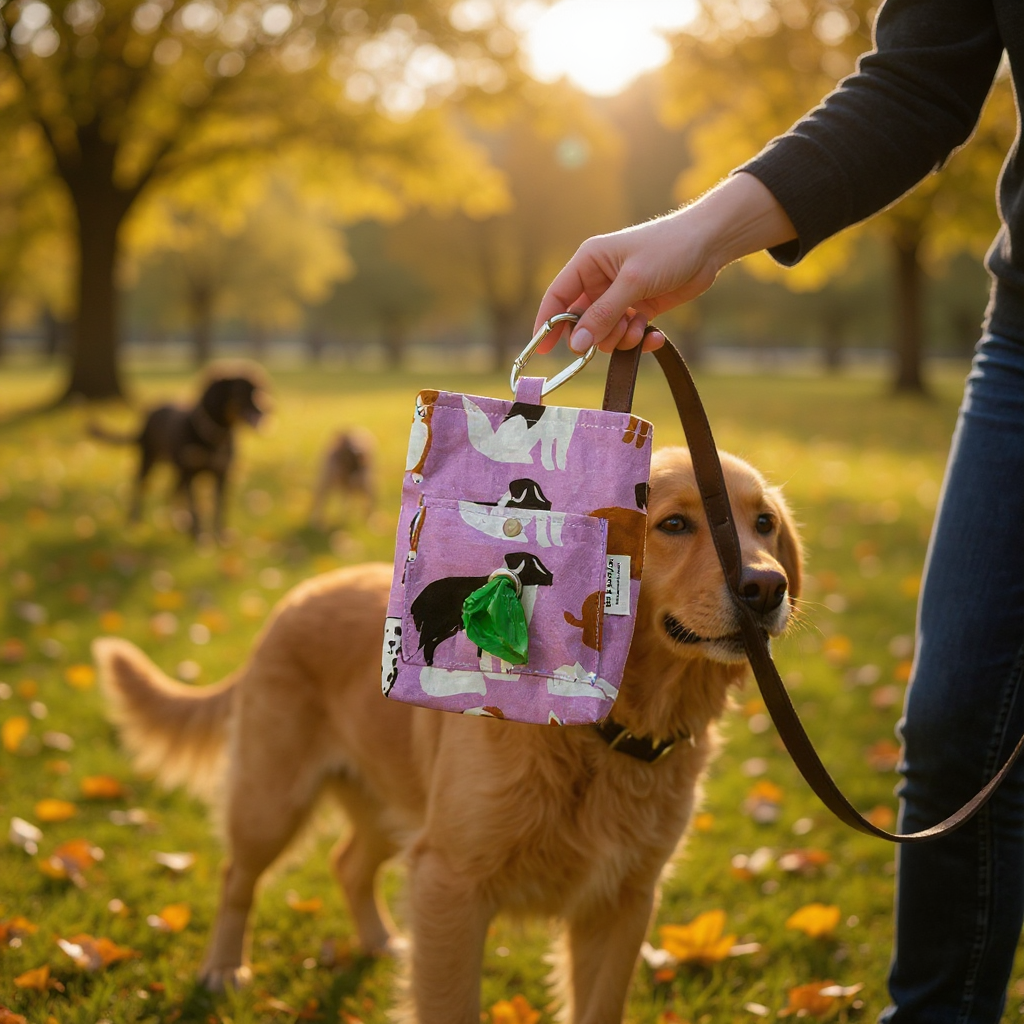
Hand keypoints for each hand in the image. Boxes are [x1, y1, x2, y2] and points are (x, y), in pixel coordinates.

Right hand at [533, 173, 796, 353]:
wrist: (710, 244)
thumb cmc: (669, 249)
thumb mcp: (633, 282)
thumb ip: (603, 314)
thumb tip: (576, 344)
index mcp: (589, 262)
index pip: (557, 297)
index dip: (547, 323)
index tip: (542, 350)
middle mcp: (600, 279)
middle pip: (581, 321)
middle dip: (595, 334)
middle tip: (614, 335)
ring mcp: (620, 296)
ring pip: (604, 332)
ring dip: (620, 338)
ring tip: (640, 329)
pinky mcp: (640, 308)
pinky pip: (628, 334)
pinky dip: (639, 339)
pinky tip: (655, 335)